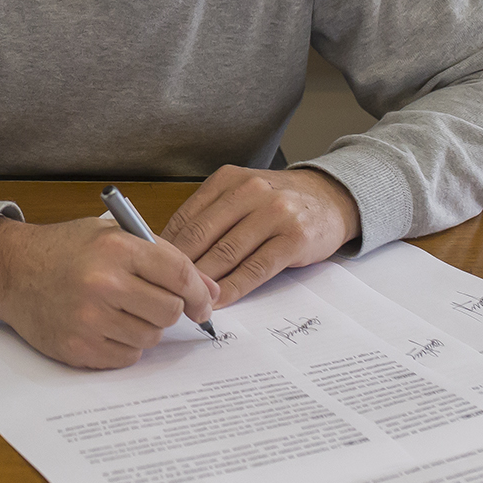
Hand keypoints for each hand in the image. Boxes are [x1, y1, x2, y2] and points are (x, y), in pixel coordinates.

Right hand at [0, 215, 217, 368]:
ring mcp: (89, 320)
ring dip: (144, 327)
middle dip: (170, 309)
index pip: (179, 275)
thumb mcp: (113, 235)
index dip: (199, 292)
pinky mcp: (78, 348)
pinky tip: (104, 325)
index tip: (203, 303)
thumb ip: (163, 258)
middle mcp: (103, 284)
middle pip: (170, 311)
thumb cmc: (66, 250)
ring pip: (150, 337)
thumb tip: (210, 292)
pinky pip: (126, 357)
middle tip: (153, 302)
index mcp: (116, 249)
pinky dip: (123, 345)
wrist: (13, 270)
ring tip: (120, 310)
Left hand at [162, 166, 360, 305]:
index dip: (165, 249)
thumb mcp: (241, 195)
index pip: (186, 218)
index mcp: (228, 180)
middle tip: (161, 292)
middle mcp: (250, 191)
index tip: (151, 272)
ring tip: (187, 302)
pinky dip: (234, 288)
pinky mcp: (294, 238)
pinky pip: (255, 268)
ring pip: (226, 254)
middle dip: (179, 268)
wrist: (332, 198)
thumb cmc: (278, 203)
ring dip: (203, 283)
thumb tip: (166, 251)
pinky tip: (220, 302)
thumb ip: (209, 216)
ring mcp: (274, 213)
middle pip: (201, 236)